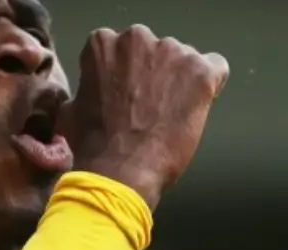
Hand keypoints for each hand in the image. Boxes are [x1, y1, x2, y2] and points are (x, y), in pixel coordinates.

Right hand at [58, 25, 229, 209]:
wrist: (120, 171)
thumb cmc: (92, 145)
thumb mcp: (71, 110)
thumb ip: (87, 88)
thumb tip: (89, 94)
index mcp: (104, 44)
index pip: (123, 48)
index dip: (128, 74)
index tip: (128, 94)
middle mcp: (138, 38)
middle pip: (156, 49)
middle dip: (155, 72)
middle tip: (149, 105)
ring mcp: (172, 52)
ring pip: (185, 59)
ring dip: (180, 81)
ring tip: (170, 114)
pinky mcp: (201, 72)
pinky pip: (216, 68)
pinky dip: (209, 86)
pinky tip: (196, 108)